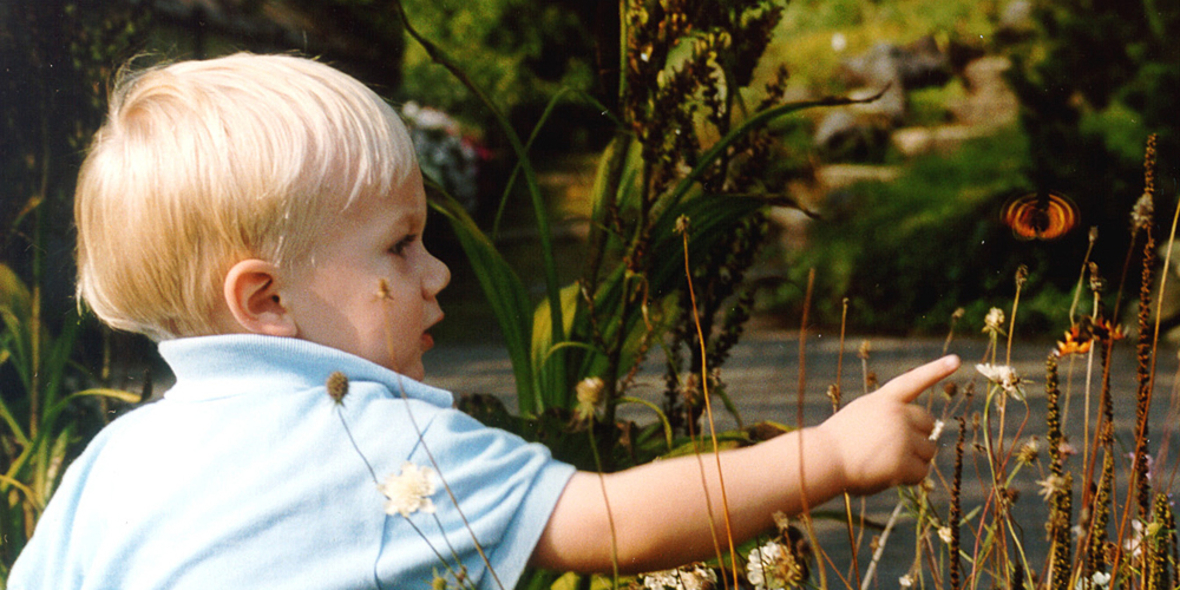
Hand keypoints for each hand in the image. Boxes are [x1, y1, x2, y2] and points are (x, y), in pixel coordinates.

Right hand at [813, 355, 959, 494]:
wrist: (822, 460)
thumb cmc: (836, 444)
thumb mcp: (860, 418)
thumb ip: (888, 419)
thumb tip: (924, 441)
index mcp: (883, 400)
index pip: (914, 381)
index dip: (936, 370)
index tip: (956, 360)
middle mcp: (897, 413)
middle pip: (928, 423)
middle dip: (919, 437)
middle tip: (895, 451)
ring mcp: (902, 436)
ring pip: (928, 450)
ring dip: (913, 460)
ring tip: (884, 464)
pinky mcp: (903, 460)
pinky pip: (921, 472)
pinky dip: (908, 478)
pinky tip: (886, 476)